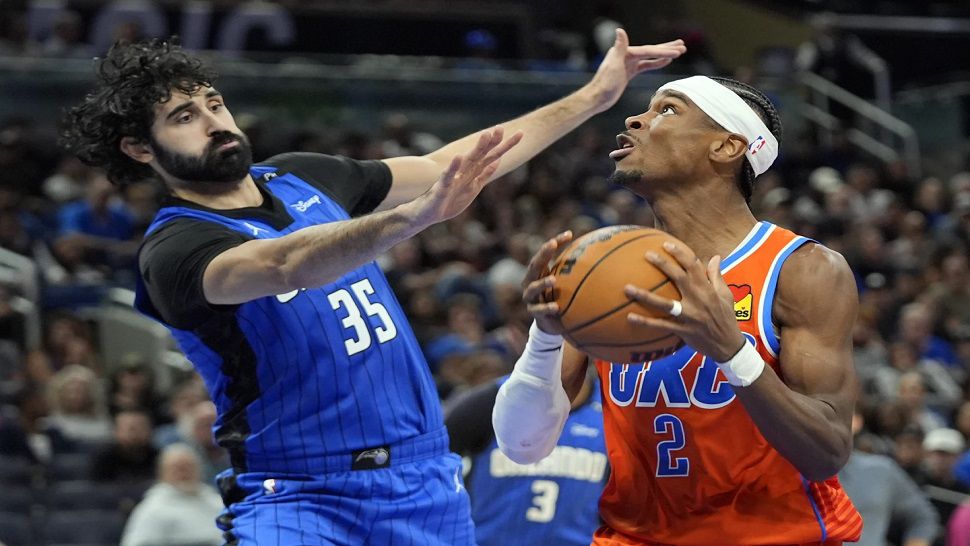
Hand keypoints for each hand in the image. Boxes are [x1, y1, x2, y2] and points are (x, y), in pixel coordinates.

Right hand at [413, 127, 521, 224]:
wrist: (425, 214)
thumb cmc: (448, 201)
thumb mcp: (472, 189)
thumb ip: (484, 174)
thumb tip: (497, 161)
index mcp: (473, 173)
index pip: (493, 156)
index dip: (506, 146)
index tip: (521, 134)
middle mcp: (464, 172)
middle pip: (482, 155)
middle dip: (492, 142)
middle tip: (502, 127)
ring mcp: (453, 178)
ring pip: (467, 161)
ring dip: (477, 148)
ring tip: (486, 135)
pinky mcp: (442, 187)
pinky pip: (449, 176)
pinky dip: (454, 167)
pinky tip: (459, 157)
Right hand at [521, 230, 572, 334]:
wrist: (550, 323)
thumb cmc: (560, 298)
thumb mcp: (567, 284)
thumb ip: (577, 272)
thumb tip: (603, 256)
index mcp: (539, 272)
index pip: (546, 253)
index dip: (556, 242)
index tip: (569, 234)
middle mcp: (531, 281)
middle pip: (534, 265)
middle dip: (543, 253)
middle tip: (552, 244)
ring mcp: (530, 297)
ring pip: (533, 288)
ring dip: (542, 283)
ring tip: (553, 280)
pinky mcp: (533, 312)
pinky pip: (538, 310)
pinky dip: (546, 308)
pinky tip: (556, 307)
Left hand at [588, 29, 685, 111]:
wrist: (597, 98)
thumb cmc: (604, 84)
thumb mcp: (613, 65)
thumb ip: (619, 48)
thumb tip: (619, 30)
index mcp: (624, 52)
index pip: (648, 50)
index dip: (663, 51)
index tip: (677, 52)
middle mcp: (626, 54)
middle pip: (651, 50)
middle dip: (667, 48)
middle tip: (683, 46)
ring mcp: (628, 63)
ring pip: (650, 57)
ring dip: (664, 54)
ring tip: (679, 51)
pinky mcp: (629, 71)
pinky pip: (646, 65)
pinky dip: (656, 63)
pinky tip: (666, 61)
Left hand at [623, 241, 744, 361]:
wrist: (728, 346)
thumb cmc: (726, 317)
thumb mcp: (726, 295)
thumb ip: (717, 275)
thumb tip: (715, 256)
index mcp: (707, 289)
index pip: (693, 266)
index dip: (680, 253)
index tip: (666, 244)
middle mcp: (697, 300)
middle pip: (678, 278)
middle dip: (663, 265)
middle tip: (647, 254)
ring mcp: (688, 316)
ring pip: (664, 304)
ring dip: (644, 296)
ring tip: (627, 288)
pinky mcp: (682, 331)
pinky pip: (660, 326)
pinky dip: (645, 322)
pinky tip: (629, 317)